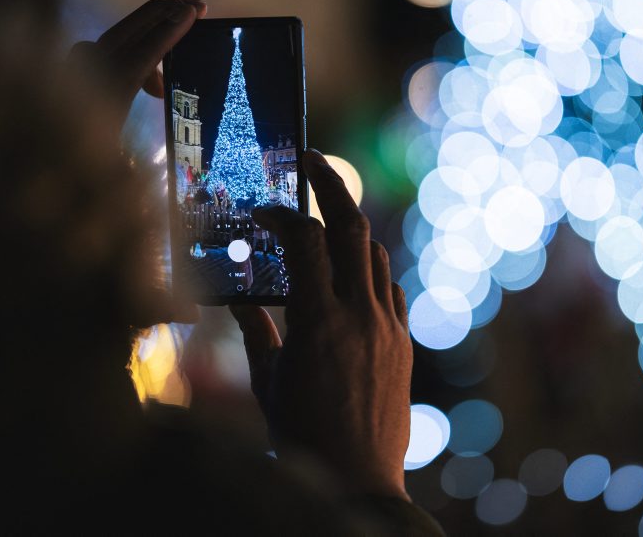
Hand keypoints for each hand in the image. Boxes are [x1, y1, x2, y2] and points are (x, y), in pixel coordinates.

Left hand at [67, 0, 205, 327]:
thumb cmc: (53, 252)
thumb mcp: (104, 273)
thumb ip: (147, 296)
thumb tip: (190, 319)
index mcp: (83, 139)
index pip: (124, 66)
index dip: (160, 36)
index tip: (192, 15)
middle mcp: (60, 117)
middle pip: (107, 43)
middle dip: (152, 22)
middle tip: (190, 12)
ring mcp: (51, 110)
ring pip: (93, 53)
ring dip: (136, 45)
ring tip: (172, 55)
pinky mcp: (50, 112)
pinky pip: (87, 71)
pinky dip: (119, 65)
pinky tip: (146, 94)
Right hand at [231, 150, 412, 500]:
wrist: (359, 481)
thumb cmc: (302, 437)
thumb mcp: (267, 382)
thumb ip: (255, 330)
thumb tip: (237, 297)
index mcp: (316, 322)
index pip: (305, 239)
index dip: (284, 212)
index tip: (266, 208)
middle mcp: (359, 316)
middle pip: (352, 228)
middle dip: (331, 185)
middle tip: (312, 161)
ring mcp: (388, 328)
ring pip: (376, 255)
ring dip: (349, 231)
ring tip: (325, 223)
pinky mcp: (404, 344)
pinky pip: (390, 290)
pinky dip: (369, 273)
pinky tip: (350, 280)